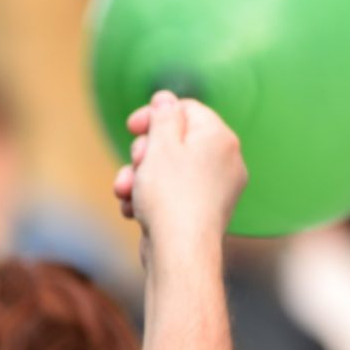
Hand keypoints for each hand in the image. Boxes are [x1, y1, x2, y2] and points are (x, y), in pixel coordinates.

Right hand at [112, 90, 246, 245]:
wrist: (180, 251)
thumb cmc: (170, 196)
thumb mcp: (160, 146)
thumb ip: (163, 117)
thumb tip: (166, 98)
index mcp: (220, 138)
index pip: (186, 110)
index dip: (155, 115)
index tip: (131, 126)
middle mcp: (225, 160)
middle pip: (175, 141)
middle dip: (143, 153)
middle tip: (134, 164)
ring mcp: (216, 188)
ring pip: (168, 170)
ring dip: (139, 178)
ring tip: (124, 192)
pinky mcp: (203, 210)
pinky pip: (172, 193)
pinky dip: (150, 197)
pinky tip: (134, 210)